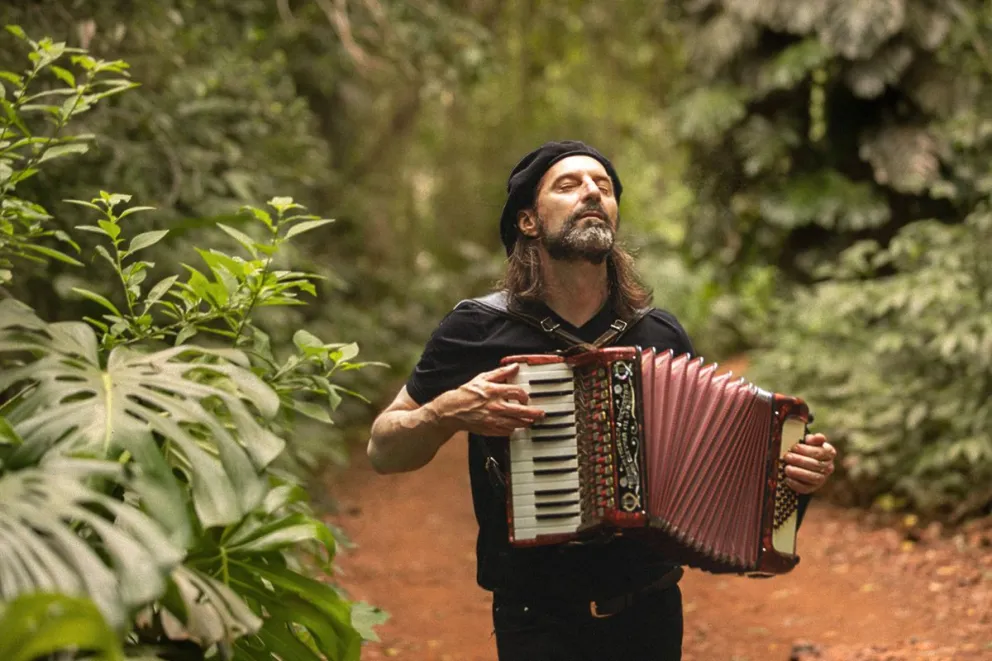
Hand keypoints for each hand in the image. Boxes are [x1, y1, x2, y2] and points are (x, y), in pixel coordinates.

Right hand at [429, 363, 544, 436]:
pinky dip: (513, 429)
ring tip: (531, 421)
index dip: (525, 395)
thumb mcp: (482, 378)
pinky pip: (507, 432)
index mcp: (495, 392)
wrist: (452, 411)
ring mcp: (493, 420)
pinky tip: (515, 426)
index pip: (517, 392)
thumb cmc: (466, 394)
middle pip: (521, 411)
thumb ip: (500, 373)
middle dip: (534, 413)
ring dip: (526, 423)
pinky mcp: (490, 430)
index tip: (526, 397)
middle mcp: (496, 406)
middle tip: (541, 414)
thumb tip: (514, 366)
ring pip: (516, 424)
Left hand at [783, 432, 836, 494]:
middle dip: (799, 460)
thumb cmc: (806, 449)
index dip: (806, 450)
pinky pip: (806, 488)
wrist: (803, 462)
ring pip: (813, 477)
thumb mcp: (809, 441)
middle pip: (815, 465)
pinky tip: (787, 479)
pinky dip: (796, 484)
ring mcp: (822, 478)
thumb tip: (814, 438)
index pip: (820, 452)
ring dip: (798, 473)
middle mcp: (828, 467)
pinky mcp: (813, 488)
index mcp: (829, 453)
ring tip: (787, 468)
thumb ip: (813, 438)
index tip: (794, 447)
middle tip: (787, 457)